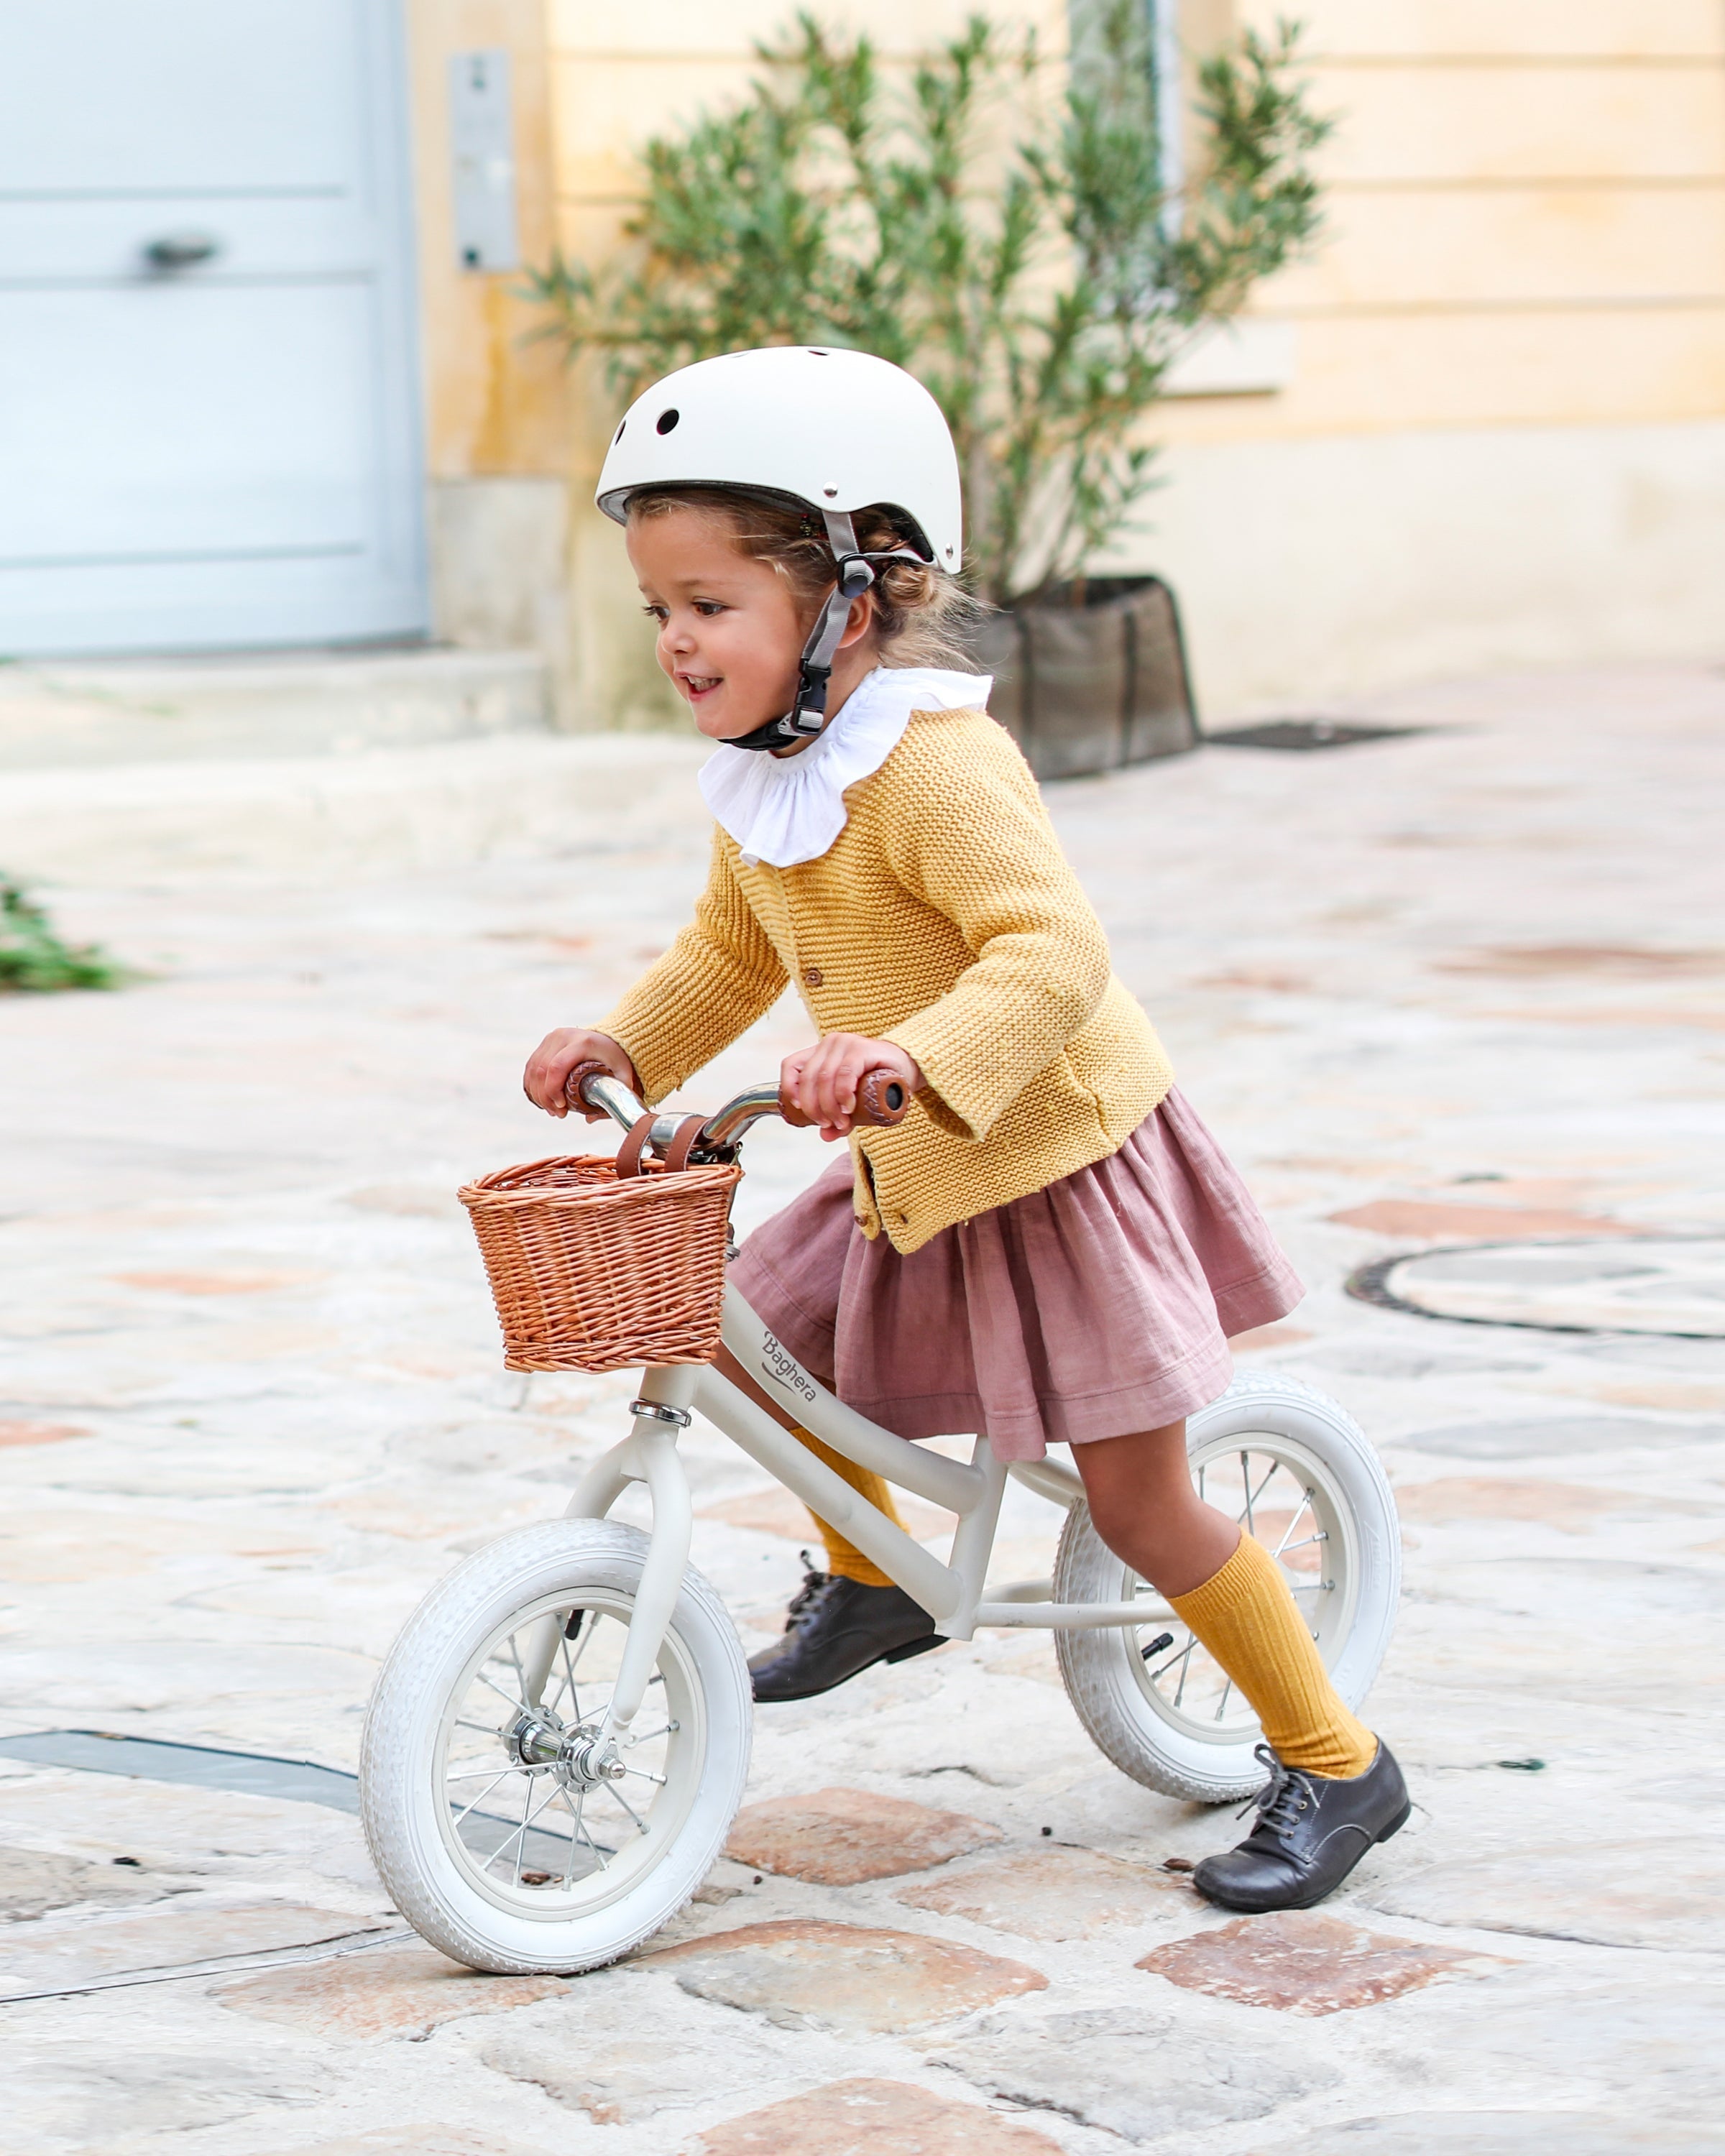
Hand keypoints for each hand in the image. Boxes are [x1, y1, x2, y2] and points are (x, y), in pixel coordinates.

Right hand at [522, 1029, 640, 1119]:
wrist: (609, 1038)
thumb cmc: (615, 1058)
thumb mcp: (622, 1075)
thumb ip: (613, 1097)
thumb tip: (589, 1118)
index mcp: (582, 1042)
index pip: (557, 1067)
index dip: (553, 1090)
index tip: (562, 1107)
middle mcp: (564, 1036)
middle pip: (542, 1070)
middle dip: (546, 1097)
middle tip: (558, 1113)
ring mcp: (552, 1038)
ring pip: (533, 1069)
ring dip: (538, 1094)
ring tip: (552, 1109)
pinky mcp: (545, 1043)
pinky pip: (531, 1067)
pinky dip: (533, 1086)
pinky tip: (541, 1099)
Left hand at [780, 1035, 920, 1141]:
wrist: (909, 1067)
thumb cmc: (878, 1083)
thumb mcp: (853, 1101)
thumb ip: (838, 1116)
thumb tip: (825, 1136)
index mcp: (819, 1052)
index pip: (790, 1066)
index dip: (790, 1089)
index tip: (800, 1110)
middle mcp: (829, 1044)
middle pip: (809, 1078)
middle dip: (815, 1108)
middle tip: (829, 1125)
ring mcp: (846, 1044)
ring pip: (825, 1077)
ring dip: (829, 1106)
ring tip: (842, 1122)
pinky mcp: (862, 1048)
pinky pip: (845, 1072)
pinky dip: (843, 1093)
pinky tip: (848, 1107)